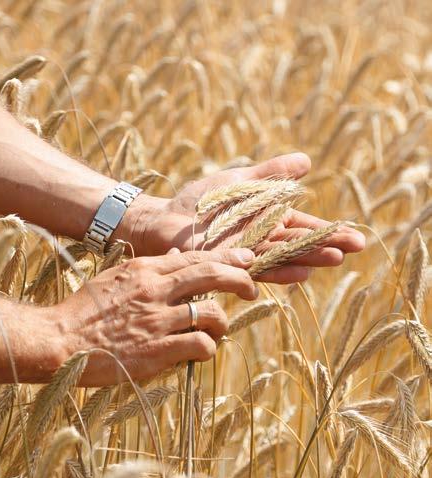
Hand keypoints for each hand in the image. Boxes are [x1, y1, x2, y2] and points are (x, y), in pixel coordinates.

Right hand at [50, 248, 256, 385]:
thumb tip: (177, 257)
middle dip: (240, 280)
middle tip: (252, 290)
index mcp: (145, 269)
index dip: (227, 258)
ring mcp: (157, 319)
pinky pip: (199, 344)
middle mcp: (155, 289)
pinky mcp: (156, 349)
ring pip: (212, 314)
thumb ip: (148, 269)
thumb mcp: (116, 278)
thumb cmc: (84, 310)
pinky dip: (207, 348)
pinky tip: (201, 351)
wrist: (59, 341)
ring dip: (222, 324)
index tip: (247, 261)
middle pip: (211, 275)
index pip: (196, 257)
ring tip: (217, 331)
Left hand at [119, 153, 364, 284]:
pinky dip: (276, 271)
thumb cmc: (201, 201)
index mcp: (268, 222)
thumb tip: (307, 160)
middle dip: (327, 245)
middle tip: (356, 247)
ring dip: (308, 259)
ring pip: (283, 259)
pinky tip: (297, 272)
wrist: (165, 219)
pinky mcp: (227, 266)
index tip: (354, 235)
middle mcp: (262, 242)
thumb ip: (271, 174)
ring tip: (334, 258)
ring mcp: (246, 256)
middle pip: (299, 245)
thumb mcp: (240, 180)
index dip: (328, 231)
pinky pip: (255, 269)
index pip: (303, 227)